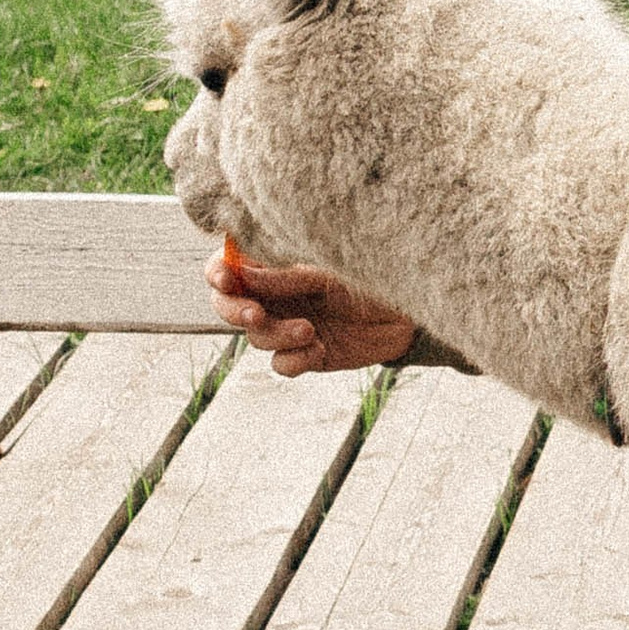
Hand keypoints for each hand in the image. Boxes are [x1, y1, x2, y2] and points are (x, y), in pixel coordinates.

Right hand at [209, 251, 416, 378]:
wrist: (410, 314)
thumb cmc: (372, 277)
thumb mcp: (328, 272)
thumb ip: (285, 276)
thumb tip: (240, 273)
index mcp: (277, 265)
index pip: (228, 267)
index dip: (218, 273)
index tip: (226, 279)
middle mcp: (277, 295)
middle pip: (229, 306)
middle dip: (236, 312)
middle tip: (256, 314)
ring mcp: (288, 325)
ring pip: (255, 338)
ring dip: (276, 335)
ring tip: (309, 330)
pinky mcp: (306, 355)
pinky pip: (280, 364)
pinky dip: (294, 360)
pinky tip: (319, 349)